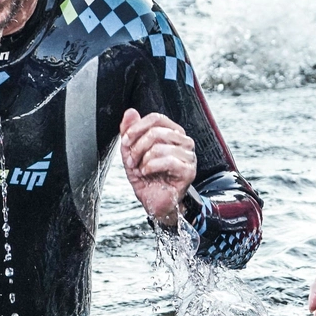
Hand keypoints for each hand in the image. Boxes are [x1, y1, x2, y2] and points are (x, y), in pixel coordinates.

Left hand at [119, 108, 195, 225]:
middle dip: (137, 147)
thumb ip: (130, 132)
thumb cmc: (147, 178)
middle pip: (156, 132)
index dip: (137, 128)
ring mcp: (189, 156)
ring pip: (160, 147)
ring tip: (141, 169)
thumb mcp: (132, 152)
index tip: (126, 142)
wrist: (154, 202)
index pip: (156, 118)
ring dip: (143, 160)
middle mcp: (183, 142)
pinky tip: (148, 173)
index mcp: (172, 133)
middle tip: (131, 161)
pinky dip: (151, 167)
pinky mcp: (189, 171)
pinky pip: (167, 160)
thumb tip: (130, 112)